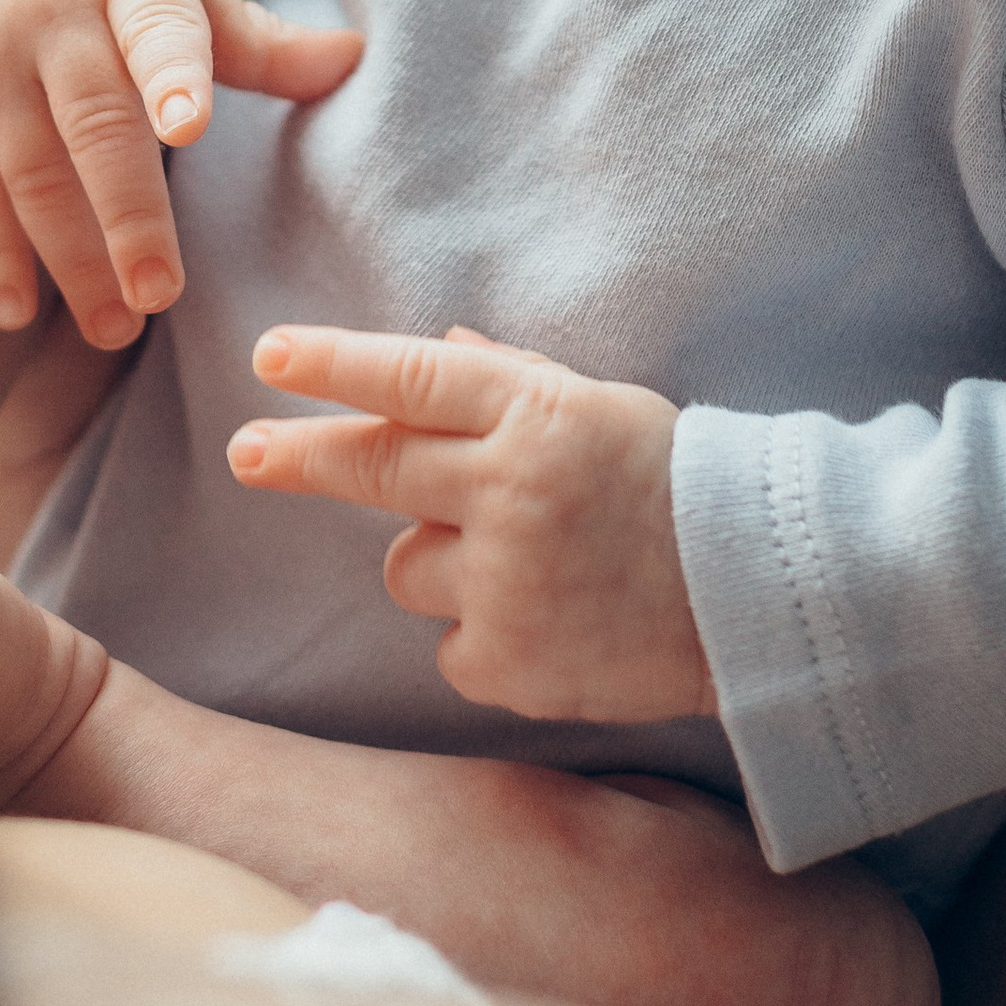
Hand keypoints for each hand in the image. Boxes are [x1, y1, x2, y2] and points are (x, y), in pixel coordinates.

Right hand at [0, 0, 361, 348]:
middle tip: (160, 294)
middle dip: (125, 213)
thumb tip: (355, 61)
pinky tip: (20, 314)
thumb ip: (256, 36)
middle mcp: (50, 19)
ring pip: (29, 171)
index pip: (155, 26)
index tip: (191, 128)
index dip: (173, 75)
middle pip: (90, 123)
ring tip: (117, 326)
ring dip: (70, 257)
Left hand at [227, 323, 716, 726]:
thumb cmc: (677, 486)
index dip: (334, 365)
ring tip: (533, 566)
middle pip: (373, 466)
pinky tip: (552, 624)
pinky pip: (449, 642)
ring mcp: (505, 579)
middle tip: (247, 451)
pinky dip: (484, 636)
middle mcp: (511, 488)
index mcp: (537, 413)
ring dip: (442, 561)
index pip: (412, 377)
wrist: (758, 594)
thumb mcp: (599, 410)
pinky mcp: (508, 659)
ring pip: (406, 566)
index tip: (271, 354)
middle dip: (299, 455)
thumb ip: (512, 381)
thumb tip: (437, 346)